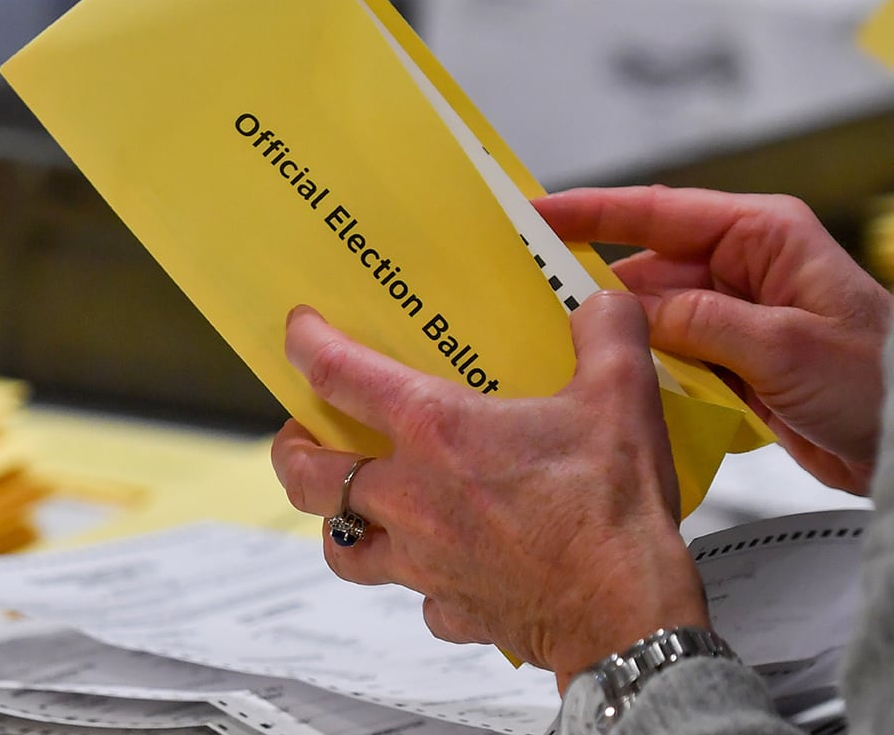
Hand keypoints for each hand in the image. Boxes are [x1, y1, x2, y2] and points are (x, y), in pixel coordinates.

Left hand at [272, 294, 709, 691]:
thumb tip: (600, 303)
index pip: (340, 375)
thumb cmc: (611, 508)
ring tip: (350, 505)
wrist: (626, 616)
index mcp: (436, 431)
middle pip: (308, 476)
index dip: (308, 345)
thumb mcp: (622, 394)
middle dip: (291, 450)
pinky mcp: (451, 608)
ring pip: (340, 548)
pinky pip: (415, 596)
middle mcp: (410, 497)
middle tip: (302, 432)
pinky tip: (442, 567)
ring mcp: (422, 561)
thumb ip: (605, 332)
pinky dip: (419, 580)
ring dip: (335, 523)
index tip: (299, 330)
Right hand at [535, 186, 891, 494]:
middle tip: (531, 297)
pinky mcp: (728, 358)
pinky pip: (667, 353)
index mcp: (762, 237)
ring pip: (650, 314)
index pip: (659, 213)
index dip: (589, 211)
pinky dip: (641, 366)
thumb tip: (629, 308)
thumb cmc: (880, 381)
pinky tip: (610, 380)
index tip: (534, 214)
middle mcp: (742, 268)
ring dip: (617, 333)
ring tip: (559, 342)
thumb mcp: (787, 347)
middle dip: (593, 283)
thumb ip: (701, 322)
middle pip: (644, 265)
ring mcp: (732, 315)